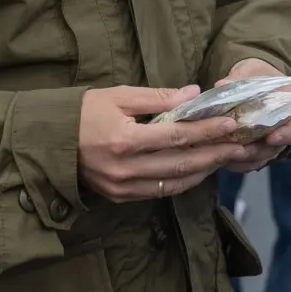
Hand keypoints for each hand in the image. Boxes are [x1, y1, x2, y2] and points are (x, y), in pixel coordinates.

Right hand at [77, 85, 250, 202]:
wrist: (48, 142)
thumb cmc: (82, 112)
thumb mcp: (118, 95)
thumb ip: (157, 98)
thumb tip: (193, 94)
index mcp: (124, 140)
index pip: (177, 137)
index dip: (207, 131)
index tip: (231, 124)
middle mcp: (125, 168)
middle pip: (181, 164)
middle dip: (215, 154)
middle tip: (242, 145)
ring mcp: (122, 187)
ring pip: (174, 183)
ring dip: (205, 171)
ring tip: (229, 158)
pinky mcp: (121, 196)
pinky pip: (160, 192)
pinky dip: (184, 182)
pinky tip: (201, 171)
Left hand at [217, 58, 290, 172]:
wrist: (253, 82)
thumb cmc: (258, 75)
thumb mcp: (252, 71)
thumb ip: (240, 78)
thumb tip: (221, 85)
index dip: (286, 136)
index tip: (271, 137)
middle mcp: (282, 132)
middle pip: (274, 149)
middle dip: (256, 151)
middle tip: (238, 149)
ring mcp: (267, 145)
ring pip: (258, 160)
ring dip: (242, 159)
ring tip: (224, 154)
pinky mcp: (251, 151)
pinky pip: (245, 163)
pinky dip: (233, 162)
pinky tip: (218, 157)